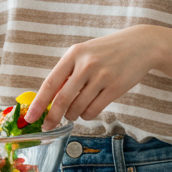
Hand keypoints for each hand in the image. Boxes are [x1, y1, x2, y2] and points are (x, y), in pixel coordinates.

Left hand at [24, 25, 164, 129]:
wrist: (140, 45)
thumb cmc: (107, 51)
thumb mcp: (85, 54)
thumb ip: (68, 73)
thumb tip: (50, 99)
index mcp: (74, 54)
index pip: (50, 83)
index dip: (39, 103)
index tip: (30, 117)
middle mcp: (86, 64)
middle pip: (62, 100)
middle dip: (52, 117)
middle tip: (48, 126)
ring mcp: (101, 76)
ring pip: (78, 108)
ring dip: (73, 115)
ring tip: (75, 111)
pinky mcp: (115, 88)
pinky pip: (94, 111)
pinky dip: (87, 115)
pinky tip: (89, 110)